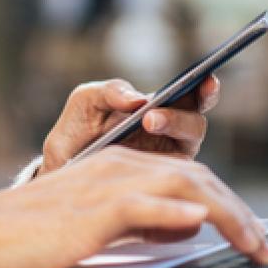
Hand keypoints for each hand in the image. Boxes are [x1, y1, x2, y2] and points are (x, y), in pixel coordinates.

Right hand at [0, 147, 267, 267]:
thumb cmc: (38, 234)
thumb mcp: (101, 223)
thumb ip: (142, 219)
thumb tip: (187, 228)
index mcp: (121, 166)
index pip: (190, 177)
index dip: (228, 203)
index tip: (254, 235)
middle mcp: (120, 166)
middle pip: (197, 179)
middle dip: (240, 212)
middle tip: (266, 247)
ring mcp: (109, 185)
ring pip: (183, 188)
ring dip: (226, 215)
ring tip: (252, 243)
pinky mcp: (94, 210)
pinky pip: (143, 205)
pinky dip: (175, 213)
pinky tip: (200, 223)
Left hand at [37, 76, 220, 175]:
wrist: (61, 173)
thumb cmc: (75, 134)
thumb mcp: (85, 103)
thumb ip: (109, 91)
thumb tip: (137, 98)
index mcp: (160, 109)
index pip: (193, 96)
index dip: (206, 89)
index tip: (206, 79)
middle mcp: (171, 135)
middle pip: (195, 124)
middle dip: (179, 117)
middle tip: (151, 117)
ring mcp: (168, 162)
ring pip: (188, 150)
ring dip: (172, 134)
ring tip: (146, 126)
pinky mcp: (161, 188)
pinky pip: (174, 180)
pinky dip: (164, 170)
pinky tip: (143, 165)